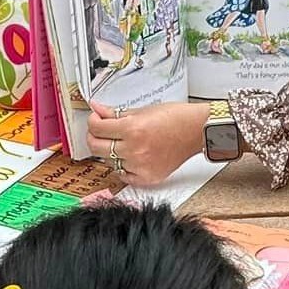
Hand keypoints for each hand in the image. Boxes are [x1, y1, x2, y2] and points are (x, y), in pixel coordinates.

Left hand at [87, 101, 210, 186]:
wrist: (196, 131)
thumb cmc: (175, 118)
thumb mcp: (143, 110)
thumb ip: (115, 113)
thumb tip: (98, 110)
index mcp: (132, 129)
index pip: (97, 128)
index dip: (93, 121)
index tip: (96, 120)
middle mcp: (134, 150)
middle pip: (96, 147)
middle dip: (94, 136)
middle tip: (100, 131)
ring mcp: (140, 166)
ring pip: (109, 161)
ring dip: (109, 152)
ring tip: (121, 142)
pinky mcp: (147, 177)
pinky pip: (123, 175)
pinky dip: (122, 167)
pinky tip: (128, 156)